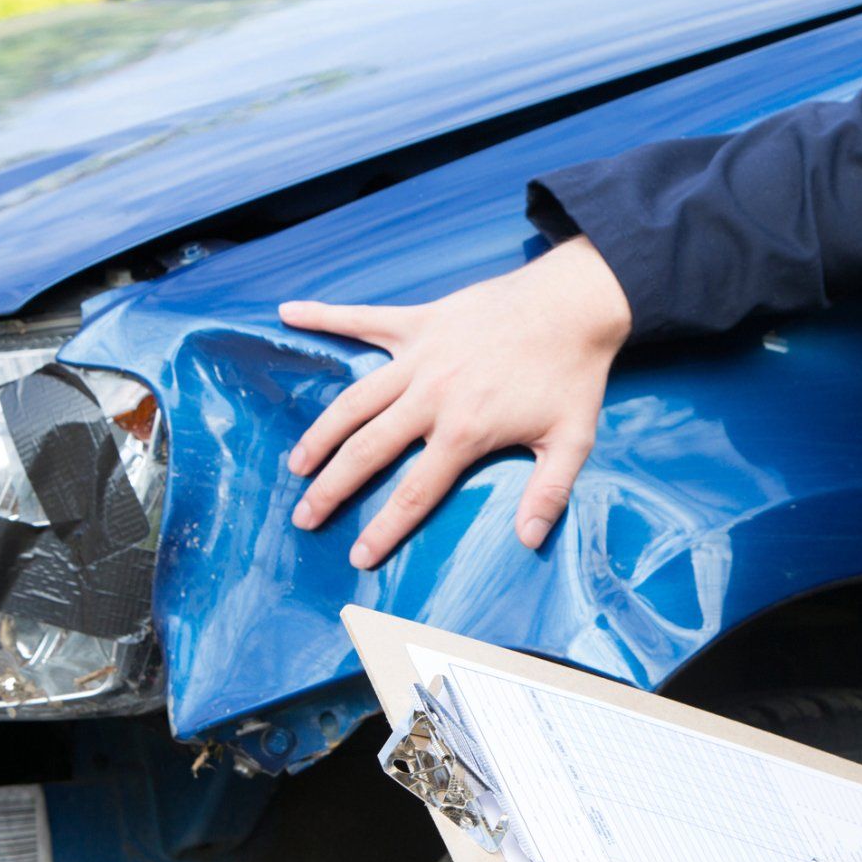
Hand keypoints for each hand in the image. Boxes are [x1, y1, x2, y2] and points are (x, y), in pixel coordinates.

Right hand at [279, 235, 631, 567]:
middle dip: (332, 488)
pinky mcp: (420, 322)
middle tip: (304, 516)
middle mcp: (432, 396)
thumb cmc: (574, 374)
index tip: (358, 556)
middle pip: (367, 450)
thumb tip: (528, 540)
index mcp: (465, 431)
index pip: (414, 492)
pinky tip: (287, 313)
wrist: (574, 304)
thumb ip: (548, 493)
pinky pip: (362, 318)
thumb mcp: (572, 441)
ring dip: (321, 432)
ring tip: (298, 464)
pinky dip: (323, 316)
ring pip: (354, 399)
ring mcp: (420, 356)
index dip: (384, 528)